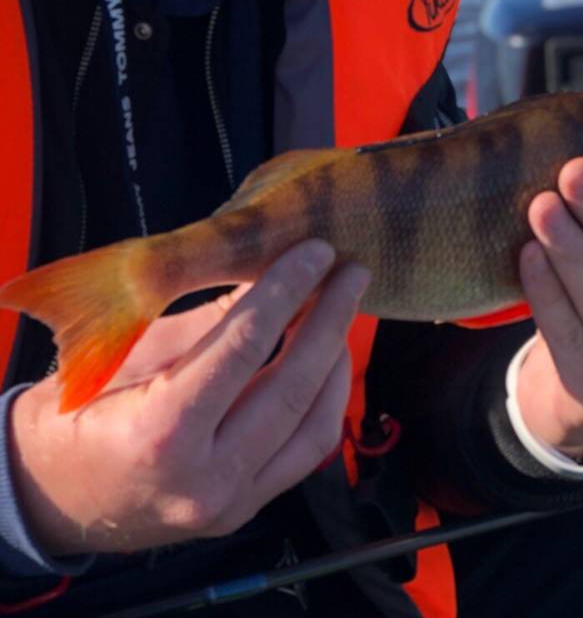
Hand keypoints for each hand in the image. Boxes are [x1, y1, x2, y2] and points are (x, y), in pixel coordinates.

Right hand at [9, 240, 369, 555]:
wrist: (53, 496)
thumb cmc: (75, 415)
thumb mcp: (129, 354)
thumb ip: (207, 321)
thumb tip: (268, 276)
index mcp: (160, 433)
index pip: (244, 347)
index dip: (286, 291)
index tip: (316, 252)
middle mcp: (204, 479)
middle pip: (292, 388)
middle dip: (330, 320)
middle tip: (351, 273)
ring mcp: (231, 504)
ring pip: (314, 425)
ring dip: (336, 360)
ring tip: (342, 311)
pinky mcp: (247, 509)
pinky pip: (307, 451)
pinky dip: (326, 399)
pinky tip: (328, 361)